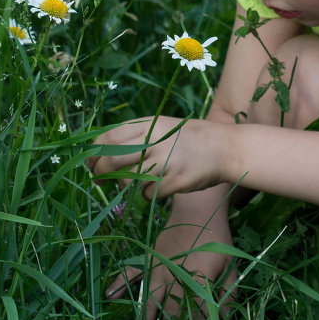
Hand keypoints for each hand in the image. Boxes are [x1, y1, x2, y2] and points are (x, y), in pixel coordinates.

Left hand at [89, 116, 230, 198]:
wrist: (227, 148)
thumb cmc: (191, 138)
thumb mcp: (164, 126)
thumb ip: (137, 135)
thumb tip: (99, 153)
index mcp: (150, 125)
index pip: (108, 138)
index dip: (94, 153)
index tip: (91, 162)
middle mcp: (155, 141)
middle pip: (111, 160)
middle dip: (100, 173)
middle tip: (100, 179)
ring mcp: (166, 161)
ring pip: (127, 180)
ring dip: (125, 185)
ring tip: (135, 183)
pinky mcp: (175, 180)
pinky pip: (147, 194)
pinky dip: (147, 194)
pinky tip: (157, 188)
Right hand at [106, 202, 235, 319]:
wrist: (198, 208)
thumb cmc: (217, 237)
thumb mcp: (230, 264)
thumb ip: (228, 292)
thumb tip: (224, 318)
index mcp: (196, 279)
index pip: (194, 313)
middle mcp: (173, 277)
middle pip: (169, 312)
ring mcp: (157, 268)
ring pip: (148, 300)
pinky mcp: (149, 258)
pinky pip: (131, 272)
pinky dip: (119, 283)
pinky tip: (110, 296)